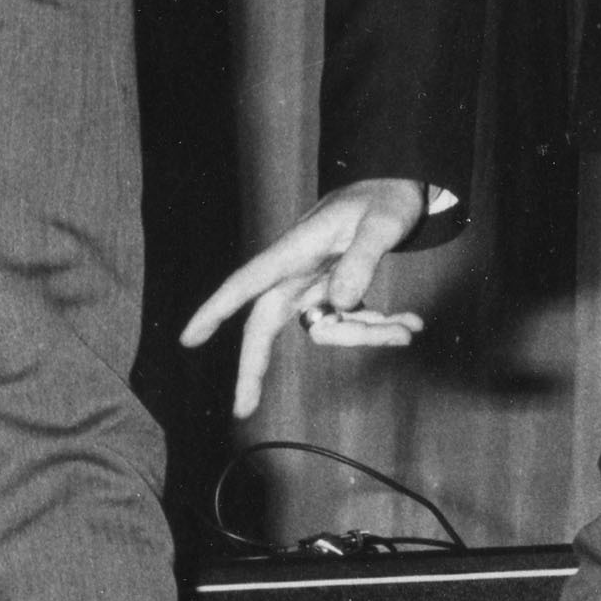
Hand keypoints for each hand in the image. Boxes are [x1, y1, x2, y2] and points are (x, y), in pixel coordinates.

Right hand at [182, 178, 451, 417]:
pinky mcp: (336, 294)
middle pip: (264, 325)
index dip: (216, 310)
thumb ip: (363, 258)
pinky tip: (410, 324)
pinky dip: (380, 328)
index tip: (189, 338)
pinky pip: (349, 323)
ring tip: (411, 327)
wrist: (398, 189)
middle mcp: (297, 274)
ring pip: (325, 330)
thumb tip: (341, 301)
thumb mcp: (382, 223)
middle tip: (243, 410)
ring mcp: (316, 287)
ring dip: (367, 336)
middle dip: (255, 368)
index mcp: (294, 251)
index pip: (247, 283)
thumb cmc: (383, 198)